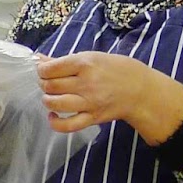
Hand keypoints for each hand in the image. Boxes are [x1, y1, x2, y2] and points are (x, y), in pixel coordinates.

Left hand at [36, 52, 182, 144]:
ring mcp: (90, 102)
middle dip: (44, 84)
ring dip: (47, 100)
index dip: (41, 70)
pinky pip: (68, 125)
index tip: (43, 71)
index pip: (51, 69)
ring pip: (55, 104)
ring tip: (51, 97)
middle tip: (48, 83)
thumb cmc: (117, 70)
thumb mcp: (93, 57)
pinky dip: (55, 123)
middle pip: (51, 86)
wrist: (142, 90)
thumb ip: (65, 61)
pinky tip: (54, 116)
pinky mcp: (93, 118)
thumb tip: (40, 60)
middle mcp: (86, 83)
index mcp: (86, 63)